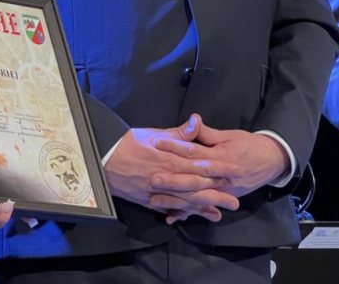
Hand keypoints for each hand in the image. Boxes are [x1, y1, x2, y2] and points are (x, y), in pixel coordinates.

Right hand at [106, 115, 239, 222]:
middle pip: (196, 187)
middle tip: (235, 198)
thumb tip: (196, 121)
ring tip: (222, 212)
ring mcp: (158, 192)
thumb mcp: (153, 133)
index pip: (199, 164)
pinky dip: (184, 214)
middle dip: (217, 193)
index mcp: (169, 159)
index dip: (218, 168)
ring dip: (204, 207)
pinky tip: (196, 217)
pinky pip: (170, 209)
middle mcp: (166, 178)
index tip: (234, 170)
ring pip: (185, 201)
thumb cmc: (128, 144)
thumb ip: (178, 133)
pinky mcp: (149, 201)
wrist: (103, 160)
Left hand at [154, 119, 289, 199]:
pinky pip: (203, 207)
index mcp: (220, 157)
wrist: (271, 161)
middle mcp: (221, 176)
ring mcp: (222, 190)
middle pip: (193, 178)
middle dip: (172, 180)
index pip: (194, 151)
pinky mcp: (222, 198)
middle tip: (152, 179)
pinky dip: (188, 212)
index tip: (156, 143)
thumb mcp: (229, 135)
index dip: (175, 147)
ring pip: (196, 197)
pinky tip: (172, 217)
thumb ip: (207, 133)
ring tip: (154, 200)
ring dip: (175, 200)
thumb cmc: (247, 145)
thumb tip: (193, 119)